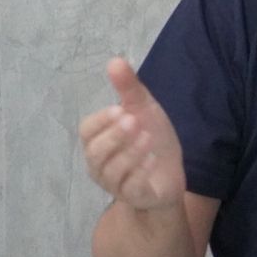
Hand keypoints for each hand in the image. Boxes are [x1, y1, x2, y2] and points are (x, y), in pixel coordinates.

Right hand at [78, 59, 185, 212]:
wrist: (169, 176)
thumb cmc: (150, 140)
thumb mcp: (144, 110)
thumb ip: (128, 88)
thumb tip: (114, 60)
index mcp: (99, 141)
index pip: (87, 130)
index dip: (101, 121)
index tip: (121, 109)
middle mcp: (101, 164)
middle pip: (95, 151)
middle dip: (114, 136)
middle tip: (133, 120)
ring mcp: (115, 183)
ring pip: (111, 171)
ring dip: (130, 153)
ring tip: (147, 138)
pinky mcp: (134, 196)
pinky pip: (130, 188)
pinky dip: (140, 172)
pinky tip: (152, 160)